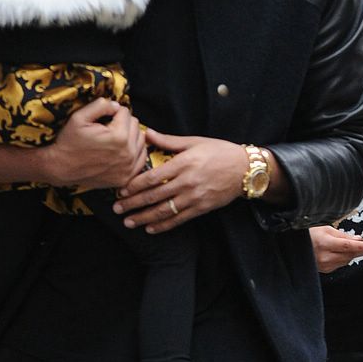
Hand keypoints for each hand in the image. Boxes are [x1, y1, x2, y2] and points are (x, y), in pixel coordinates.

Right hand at [42, 99, 146, 187]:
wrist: (62, 168)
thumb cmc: (69, 143)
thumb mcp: (79, 117)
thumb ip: (100, 106)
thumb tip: (117, 105)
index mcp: (118, 137)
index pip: (125, 112)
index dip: (113, 112)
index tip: (103, 119)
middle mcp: (128, 153)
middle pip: (135, 125)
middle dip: (123, 123)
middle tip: (108, 128)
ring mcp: (129, 167)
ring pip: (141, 140)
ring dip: (130, 136)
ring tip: (114, 138)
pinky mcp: (127, 177)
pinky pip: (141, 158)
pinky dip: (135, 151)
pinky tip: (122, 150)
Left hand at [113, 131, 246, 232]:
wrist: (245, 169)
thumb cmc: (219, 152)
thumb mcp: (194, 142)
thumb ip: (168, 141)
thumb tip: (146, 133)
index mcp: (183, 163)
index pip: (153, 177)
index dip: (135, 186)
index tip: (121, 190)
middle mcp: (187, 182)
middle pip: (154, 196)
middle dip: (134, 204)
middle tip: (117, 209)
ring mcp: (194, 197)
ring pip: (164, 211)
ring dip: (144, 217)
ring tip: (129, 222)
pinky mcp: (201, 208)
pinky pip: (179, 219)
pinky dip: (163, 225)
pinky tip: (150, 228)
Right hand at [309, 224, 362, 272]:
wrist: (295, 246)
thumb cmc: (308, 236)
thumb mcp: (325, 229)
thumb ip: (343, 235)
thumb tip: (357, 239)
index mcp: (324, 243)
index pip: (347, 246)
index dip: (360, 246)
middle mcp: (324, 256)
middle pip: (348, 255)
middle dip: (359, 250)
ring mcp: (324, 265)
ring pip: (346, 261)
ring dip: (352, 254)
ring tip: (355, 247)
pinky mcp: (325, 270)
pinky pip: (340, 265)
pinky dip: (344, 259)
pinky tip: (343, 253)